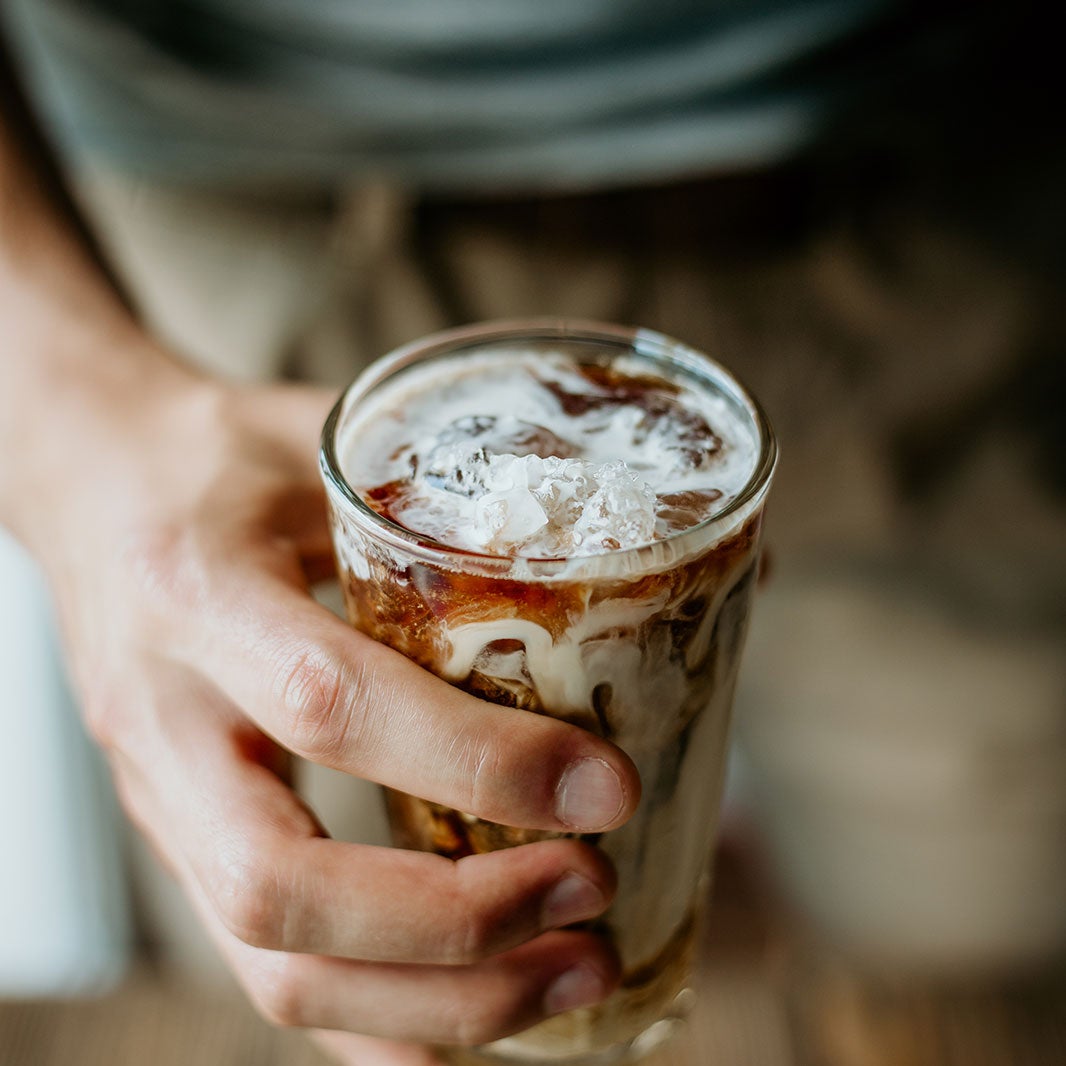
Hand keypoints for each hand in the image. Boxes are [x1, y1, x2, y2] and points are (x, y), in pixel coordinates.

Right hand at [30, 362, 640, 1062]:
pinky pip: (266, 972)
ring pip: (273, 966)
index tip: (603, 788)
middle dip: (461, 921)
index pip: (333, 707)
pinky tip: (482, 1006)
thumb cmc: (217, 458)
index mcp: (202, 596)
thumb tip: (617, 542)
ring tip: (573, 969)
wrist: (93, 485)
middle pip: (285, 890)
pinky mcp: (181, 837)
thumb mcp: (323, 440)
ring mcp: (162, 798)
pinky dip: (382, 1021)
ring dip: (439, 1000)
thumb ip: (445, 495)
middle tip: (592, 891)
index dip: (478, 764)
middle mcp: (168, 721)